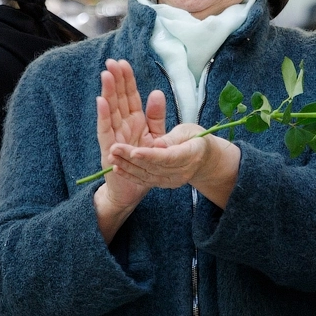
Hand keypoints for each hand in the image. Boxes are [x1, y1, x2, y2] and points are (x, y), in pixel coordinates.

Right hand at [94, 60, 166, 217]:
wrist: (132, 189)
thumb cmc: (143, 162)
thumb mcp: (155, 136)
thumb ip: (156, 116)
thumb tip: (157, 92)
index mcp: (134, 121)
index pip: (129, 96)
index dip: (127, 80)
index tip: (123, 62)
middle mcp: (122, 125)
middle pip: (118, 99)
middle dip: (115, 80)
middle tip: (111, 62)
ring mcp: (113, 136)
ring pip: (110, 110)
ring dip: (108, 92)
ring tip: (106, 75)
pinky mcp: (108, 149)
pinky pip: (105, 130)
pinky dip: (103, 116)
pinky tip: (102, 101)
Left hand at [113, 124, 240, 206]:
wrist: (204, 159)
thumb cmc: (196, 139)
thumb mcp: (189, 131)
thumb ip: (172, 137)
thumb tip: (158, 143)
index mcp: (191, 155)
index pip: (168, 157)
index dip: (151, 156)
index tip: (135, 151)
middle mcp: (181, 172)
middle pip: (154, 167)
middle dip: (132, 159)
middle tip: (114, 148)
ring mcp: (172, 181)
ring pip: (147, 175)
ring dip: (127, 167)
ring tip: (112, 156)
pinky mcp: (164, 184)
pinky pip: (145, 180)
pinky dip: (130, 174)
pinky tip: (117, 167)